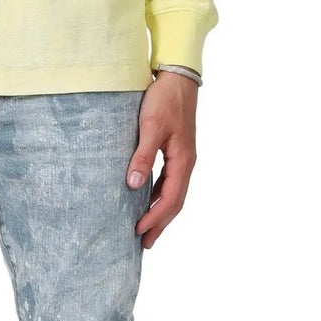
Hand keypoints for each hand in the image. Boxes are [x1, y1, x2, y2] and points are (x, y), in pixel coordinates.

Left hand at [129, 74, 197, 248]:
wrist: (177, 77)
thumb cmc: (164, 100)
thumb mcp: (150, 127)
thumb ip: (143, 156)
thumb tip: (134, 185)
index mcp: (183, 161)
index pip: (171, 199)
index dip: (155, 218)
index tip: (138, 232)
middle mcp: (186, 163)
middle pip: (175, 202)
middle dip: (160, 223)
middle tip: (144, 243)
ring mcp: (182, 157)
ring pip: (172, 192)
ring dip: (159, 211)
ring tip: (145, 227)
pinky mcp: (176, 150)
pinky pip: (168, 180)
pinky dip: (158, 194)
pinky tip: (144, 198)